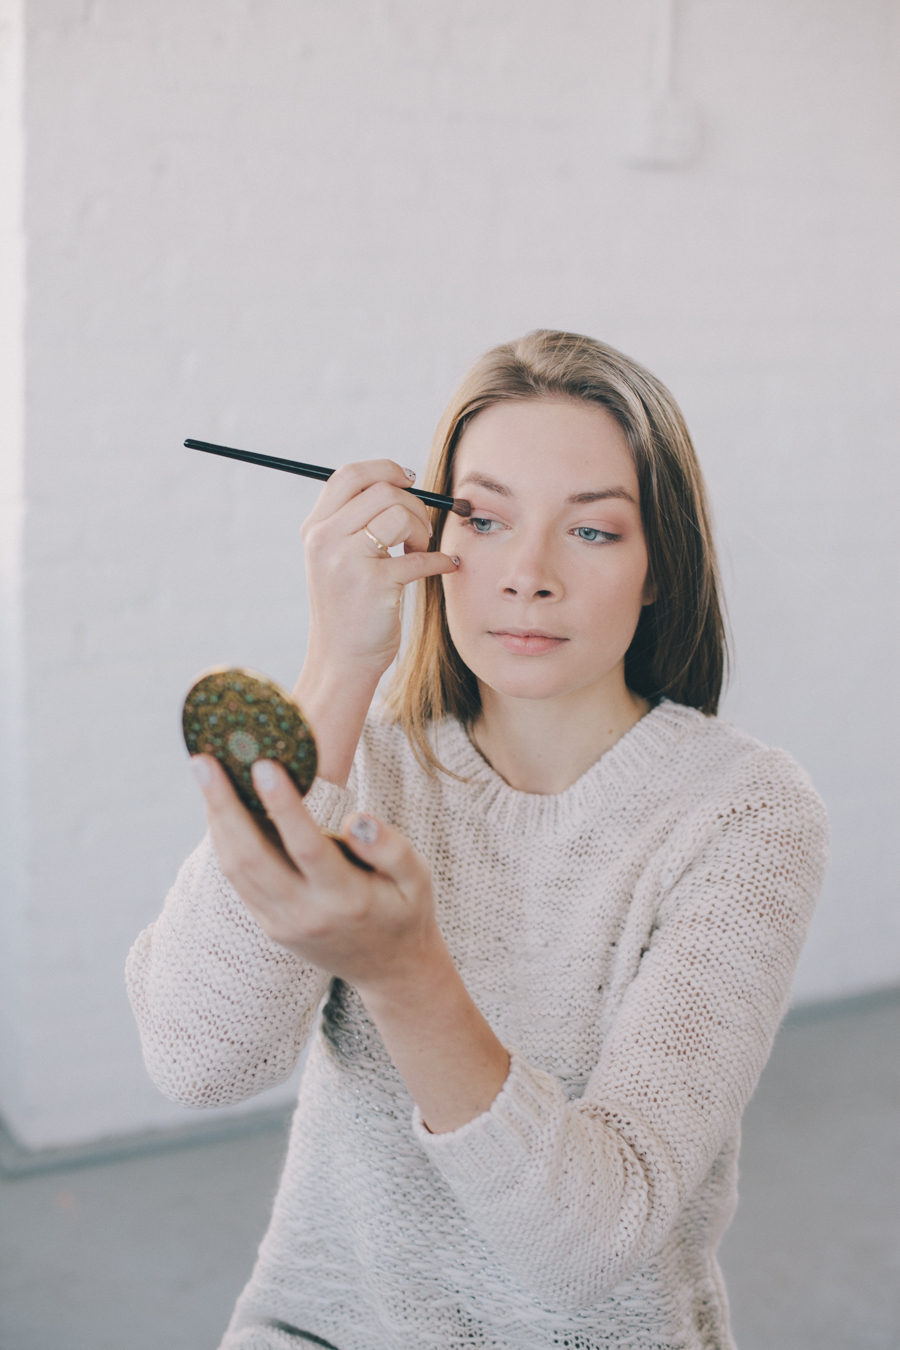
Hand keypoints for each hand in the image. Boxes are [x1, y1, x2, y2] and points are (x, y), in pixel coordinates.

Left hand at [193, 754, 441, 990]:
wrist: (389, 970)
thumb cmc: (405, 910)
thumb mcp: (418, 879)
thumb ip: (390, 848)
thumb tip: (357, 818)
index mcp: (347, 900)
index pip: (308, 848)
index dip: (285, 806)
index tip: (264, 764)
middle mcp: (306, 914)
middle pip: (253, 858)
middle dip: (224, 806)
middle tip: (203, 759)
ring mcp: (281, 923)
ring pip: (235, 869)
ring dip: (215, 819)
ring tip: (204, 770)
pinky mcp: (268, 925)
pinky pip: (237, 879)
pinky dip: (222, 839)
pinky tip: (217, 805)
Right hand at [300, 459, 457, 681]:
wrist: (341, 660)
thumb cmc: (349, 608)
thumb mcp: (336, 559)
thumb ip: (355, 522)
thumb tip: (401, 483)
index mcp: (316, 528)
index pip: (349, 475)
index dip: (385, 470)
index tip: (409, 484)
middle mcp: (325, 539)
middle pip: (381, 491)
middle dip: (414, 505)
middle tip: (420, 530)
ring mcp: (347, 561)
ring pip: (399, 514)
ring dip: (422, 529)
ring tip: (421, 549)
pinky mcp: (374, 584)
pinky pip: (420, 556)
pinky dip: (441, 560)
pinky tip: (446, 566)